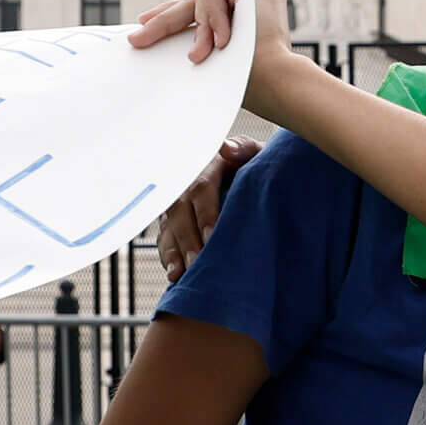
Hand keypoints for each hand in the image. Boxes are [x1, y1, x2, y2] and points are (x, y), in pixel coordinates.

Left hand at [131, 0, 298, 115]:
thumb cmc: (249, 83)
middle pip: (199, 2)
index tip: (144, 24)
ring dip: (200, 28)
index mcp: (249, 19)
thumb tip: (155, 36)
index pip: (205, 11)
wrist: (273, 82)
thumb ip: (199, 41)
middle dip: (165, 20)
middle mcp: (255, 0)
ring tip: (201, 55)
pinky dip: (212, 17)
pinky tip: (224, 40)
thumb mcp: (214, 58)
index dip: (173, 16)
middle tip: (139, 36)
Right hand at [156, 136, 260, 279]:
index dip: (205, 213)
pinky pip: (166, 239)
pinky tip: (174, 275)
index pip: (200, 188)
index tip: (212, 237)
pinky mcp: (175, 222)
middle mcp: (187, 183)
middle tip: (197, 263)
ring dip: (173, 251)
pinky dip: (169, 257)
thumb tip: (226, 149)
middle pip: (178, 210)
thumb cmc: (259, 166)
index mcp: (207, 163)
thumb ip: (244, 149)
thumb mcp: (257, 153)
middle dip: (186, 239)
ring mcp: (178, 203)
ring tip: (179, 274)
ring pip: (168, 226)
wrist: (258, 176)